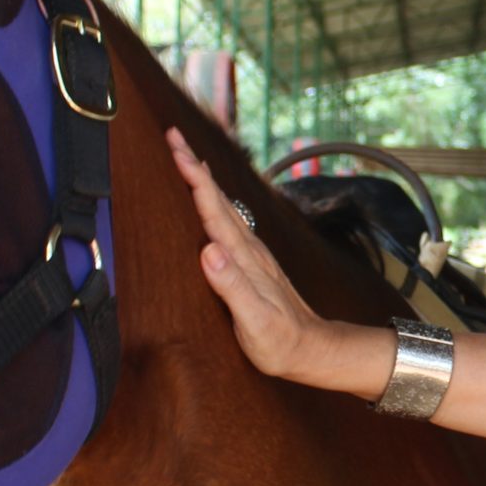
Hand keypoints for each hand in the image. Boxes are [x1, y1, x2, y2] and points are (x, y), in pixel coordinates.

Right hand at [167, 127, 347, 383]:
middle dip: (195, 166)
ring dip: (204, 180)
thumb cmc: (280, 341)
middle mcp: (249, 249)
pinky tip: (212, 201)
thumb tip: (208, 250)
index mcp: (244, 258)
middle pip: (218, 199)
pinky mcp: (253, 262)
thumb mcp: (255, 320)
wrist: (312, 349)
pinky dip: (215, 203)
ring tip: (188, 157)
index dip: (195, 178)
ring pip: (224, 207)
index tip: (177, 149)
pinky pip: (229, 222)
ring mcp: (253, 254)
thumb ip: (232, 286)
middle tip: (173, 136)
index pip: (214, 210)